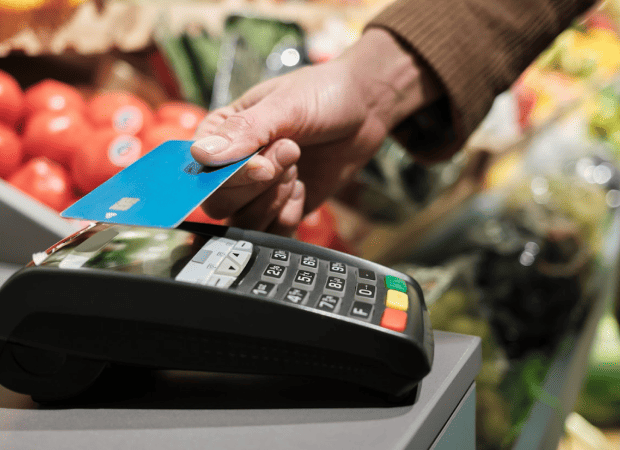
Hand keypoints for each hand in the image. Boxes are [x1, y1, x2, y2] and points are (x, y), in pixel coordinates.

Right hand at [191, 28, 439, 234]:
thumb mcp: (285, 105)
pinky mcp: (280, 210)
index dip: (228, 177)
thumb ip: (245, 132)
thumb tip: (199, 154)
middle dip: (260, 186)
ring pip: (244, 223)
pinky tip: (303, 188)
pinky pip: (271, 234)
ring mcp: (256, 193)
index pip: (200, 172)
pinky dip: (288, 215)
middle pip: (219, 204)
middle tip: (292, 152)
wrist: (365, 110)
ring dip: (274, 200)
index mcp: (221, 135)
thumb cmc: (322, 95)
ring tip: (298, 168)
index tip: (263, 165)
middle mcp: (232, 167)